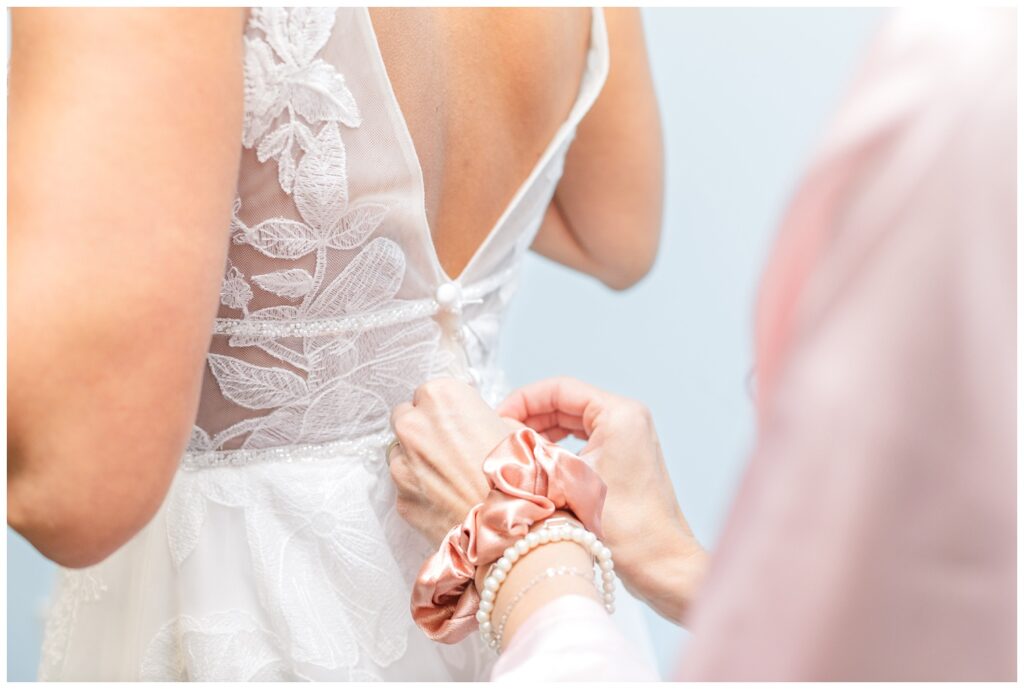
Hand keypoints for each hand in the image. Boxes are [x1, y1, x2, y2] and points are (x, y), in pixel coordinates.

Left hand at [389, 378, 519, 546]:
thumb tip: (466, 422)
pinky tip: (448, 500)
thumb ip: (474, 416)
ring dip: (419, 462)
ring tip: (453, 479)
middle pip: (406, 418)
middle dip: (423, 431)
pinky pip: (406, 488)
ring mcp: (401, 463)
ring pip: (401, 454)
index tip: (458, 425)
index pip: (427, 393)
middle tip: (451, 451)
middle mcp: (413, 424)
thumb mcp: (509, 428)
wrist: (510, 528)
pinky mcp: (399, 498)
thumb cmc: (517, 476)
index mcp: (441, 396)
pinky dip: (421, 492)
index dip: (444, 411)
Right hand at [499, 377, 708, 623]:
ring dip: (541, 434)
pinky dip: (557, 450)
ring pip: (573, 424)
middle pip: (566, 404)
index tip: (496, 417)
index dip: (523, 400)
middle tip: (499, 436)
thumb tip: (500, 436)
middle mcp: (628, 419)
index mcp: (619, 414)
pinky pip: (583, 442)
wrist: (660, 564)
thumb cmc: (623, 525)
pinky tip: (536, 466)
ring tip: (513, 451)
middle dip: (529, 418)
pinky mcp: (626, 460)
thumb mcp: (566, 482)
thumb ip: (531, 452)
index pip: (559, 389)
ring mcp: (629, 440)